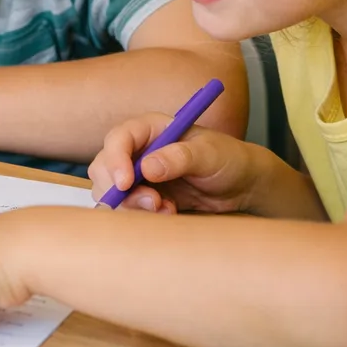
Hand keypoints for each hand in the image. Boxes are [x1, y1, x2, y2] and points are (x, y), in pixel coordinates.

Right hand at [89, 114, 262, 214]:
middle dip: (120, 190)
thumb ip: (181, 157)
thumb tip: (147, 167)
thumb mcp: (211, 154)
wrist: (242, 186)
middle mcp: (138, 151)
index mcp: (150, 129)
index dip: (115, 160)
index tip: (125, 183)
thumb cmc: (229, 159)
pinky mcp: (143, 198)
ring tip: (168, 209)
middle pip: (104, 168)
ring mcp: (138, 177)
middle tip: (152, 203)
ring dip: (133, 206)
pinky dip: (142, 217)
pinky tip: (170, 213)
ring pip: (112, 193)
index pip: (118, 139)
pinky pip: (127, 210)